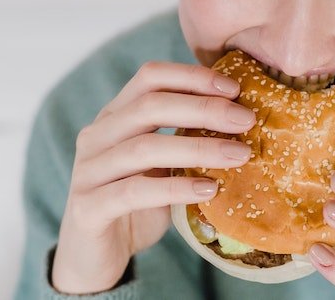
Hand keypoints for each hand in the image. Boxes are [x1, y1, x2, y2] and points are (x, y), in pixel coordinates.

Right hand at [51, 62, 255, 293]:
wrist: (96, 258)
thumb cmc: (137, 205)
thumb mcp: (163, 165)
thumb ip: (185, 139)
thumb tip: (242, 119)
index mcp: (114, 116)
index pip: (150, 77)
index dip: (192, 77)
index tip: (235, 88)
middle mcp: (96, 136)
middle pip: (149, 105)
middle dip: (204, 108)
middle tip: (246, 120)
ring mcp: (88, 172)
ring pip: (144, 148)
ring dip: (198, 148)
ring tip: (239, 155)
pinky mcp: (88, 208)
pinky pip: (134, 192)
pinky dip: (176, 188)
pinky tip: (208, 190)